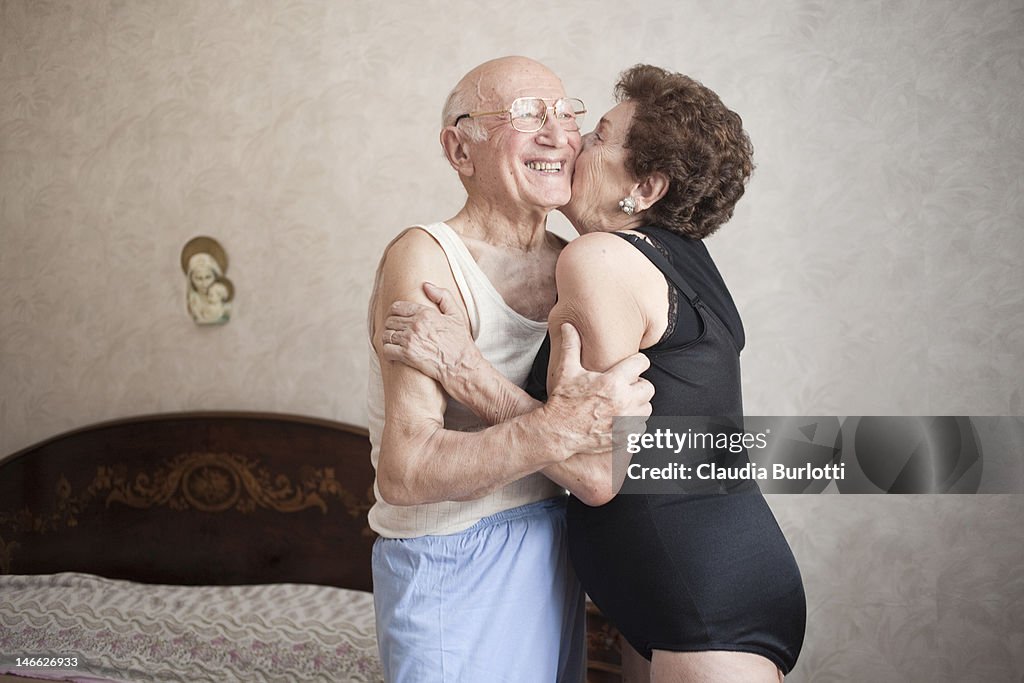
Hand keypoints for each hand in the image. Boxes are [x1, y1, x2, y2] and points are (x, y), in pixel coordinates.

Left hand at [381, 282, 481, 386]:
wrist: (463, 367)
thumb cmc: (461, 343)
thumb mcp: (456, 315)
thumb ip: (442, 296)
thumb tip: (426, 285)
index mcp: (426, 313)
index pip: (397, 307)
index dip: (394, 313)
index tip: (396, 319)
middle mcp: (416, 324)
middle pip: (390, 321)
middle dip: (391, 327)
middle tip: (396, 333)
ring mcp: (410, 340)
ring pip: (386, 335)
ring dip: (388, 339)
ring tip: (394, 343)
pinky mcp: (407, 355)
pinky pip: (386, 350)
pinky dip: (388, 352)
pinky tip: (394, 354)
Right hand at [544, 323, 653, 457]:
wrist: (557, 432)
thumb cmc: (562, 401)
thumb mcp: (567, 371)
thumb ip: (571, 346)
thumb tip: (568, 326)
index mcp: (612, 382)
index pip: (641, 363)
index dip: (636, 362)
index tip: (631, 366)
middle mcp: (623, 402)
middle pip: (648, 388)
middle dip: (638, 386)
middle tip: (625, 387)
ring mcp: (625, 422)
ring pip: (647, 409)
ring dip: (638, 405)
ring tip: (622, 404)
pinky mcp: (625, 437)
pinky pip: (641, 428)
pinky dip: (633, 424)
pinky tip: (619, 420)